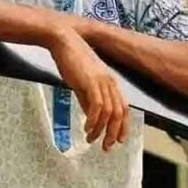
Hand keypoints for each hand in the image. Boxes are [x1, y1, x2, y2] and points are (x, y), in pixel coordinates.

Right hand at [46, 27, 128, 150]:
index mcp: (110, 82)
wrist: (64, 41)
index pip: (123, 108)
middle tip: (106, 147)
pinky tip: (87, 128)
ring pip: (109, 112)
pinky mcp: (90, 81)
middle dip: (113, 133)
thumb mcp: (82, 82)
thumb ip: (86, 99)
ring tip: (91, 139)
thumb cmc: (71, 59)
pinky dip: (93, 120)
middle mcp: (110, 83)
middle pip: (119, 113)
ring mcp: (101, 82)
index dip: (123, 126)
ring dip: (101, 129)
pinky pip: (97, 106)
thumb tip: (89, 116)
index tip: (118, 140)